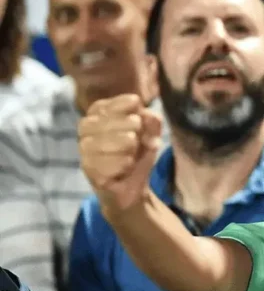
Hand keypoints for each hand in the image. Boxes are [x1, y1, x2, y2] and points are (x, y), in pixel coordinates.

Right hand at [78, 94, 161, 214]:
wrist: (131, 186)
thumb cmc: (138, 153)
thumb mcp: (151, 133)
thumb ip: (152, 120)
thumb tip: (147, 115)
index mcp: (98, 113)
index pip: (106, 104)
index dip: (126, 107)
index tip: (140, 117)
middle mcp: (86, 128)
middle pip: (106, 121)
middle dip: (131, 129)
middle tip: (137, 140)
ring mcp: (84, 149)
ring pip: (106, 142)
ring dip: (128, 150)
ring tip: (132, 155)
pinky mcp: (88, 169)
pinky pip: (106, 164)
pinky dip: (123, 165)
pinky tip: (127, 167)